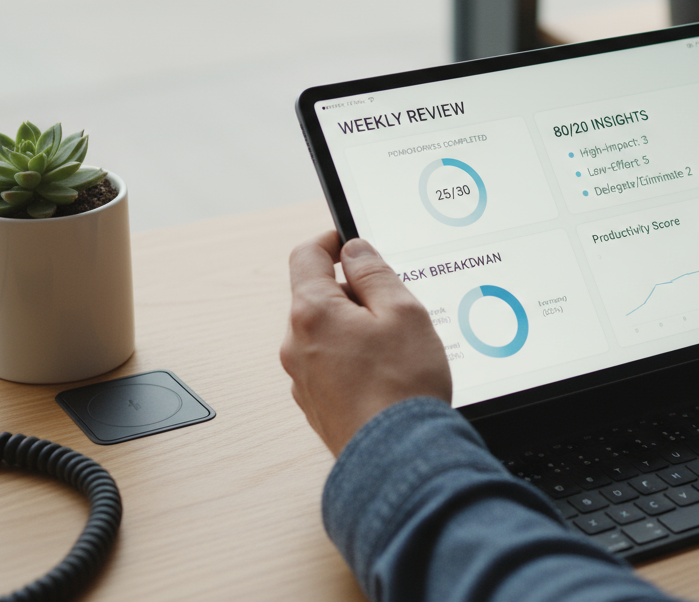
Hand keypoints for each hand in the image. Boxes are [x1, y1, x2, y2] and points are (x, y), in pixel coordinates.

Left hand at [280, 232, 451, 455]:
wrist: (397, 459)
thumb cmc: (403, 386)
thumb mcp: (403, 312)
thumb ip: (375, 273)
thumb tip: (355, 250)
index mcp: (312, 313)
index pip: (307, 256)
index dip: (332, 240)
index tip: (351, 240)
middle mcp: (296, 345)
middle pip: (318, 297)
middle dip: (354, 293)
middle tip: (395, 306)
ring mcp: (302, 379)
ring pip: (326, 334)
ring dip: (355, 330)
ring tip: (397, 348)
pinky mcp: (316, 405)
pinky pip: (331, 367)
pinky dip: (354, 361)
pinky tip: (388, 376)